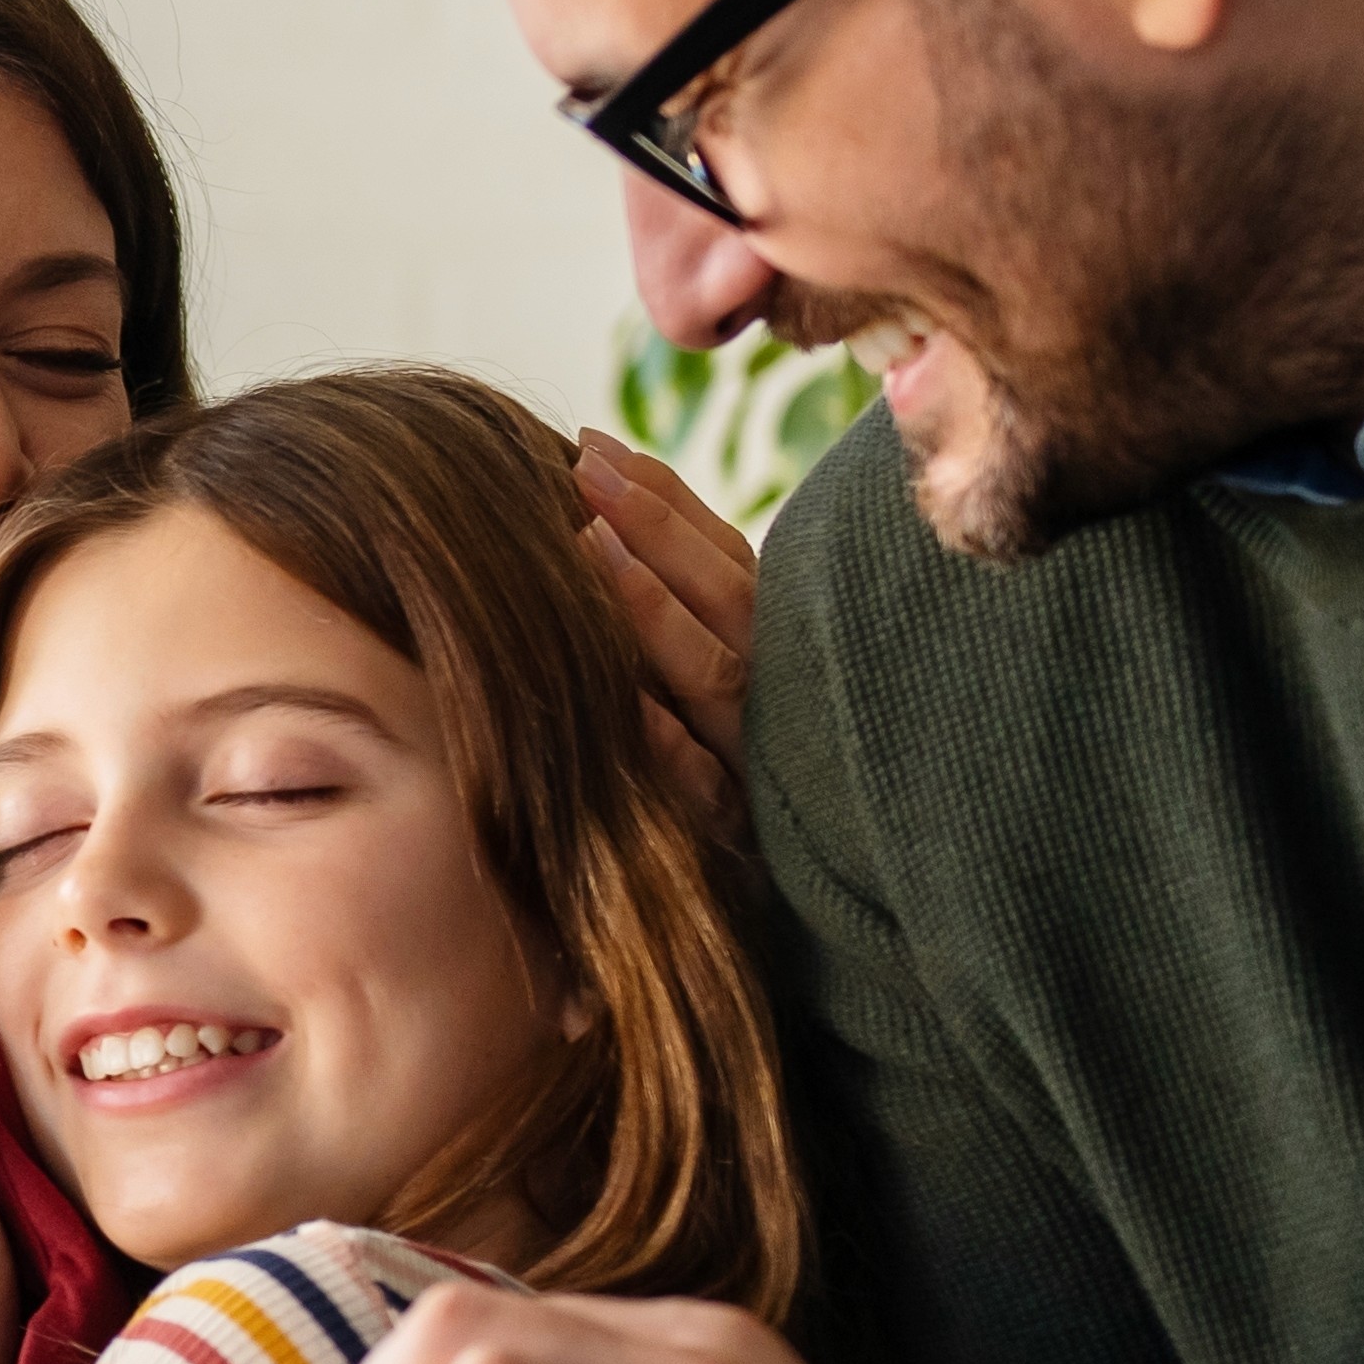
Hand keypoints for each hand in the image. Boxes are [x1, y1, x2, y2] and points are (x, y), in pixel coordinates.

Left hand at [569, 430, 759, 844]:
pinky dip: (665, 743)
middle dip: (658, 529)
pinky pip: (705, 787)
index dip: (665, 499)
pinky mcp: (744, 839)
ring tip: (587, 546)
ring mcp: (765, 765)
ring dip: (655, 611)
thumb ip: (683, 613)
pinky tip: (619, 704)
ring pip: (718, 677)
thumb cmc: (729, 785)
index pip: (725, 556)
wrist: (773, 918)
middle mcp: (782, 697)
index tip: (592, 444)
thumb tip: (595, 493)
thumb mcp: (708, 692)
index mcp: (778, 651)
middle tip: (581, 468)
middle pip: (728, 598)